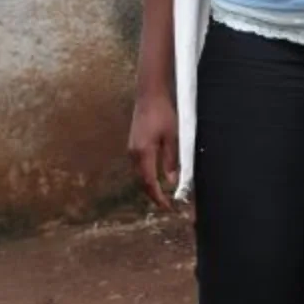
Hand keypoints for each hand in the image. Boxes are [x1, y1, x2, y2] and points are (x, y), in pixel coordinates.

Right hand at [127, 92, 180, 214]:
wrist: (149, 96)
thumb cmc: (162, 114)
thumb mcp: (172, 137)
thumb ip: (171, 160)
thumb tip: (171, 181)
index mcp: (143, 153)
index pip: (150, 182)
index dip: (159, 197)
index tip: (168, 207)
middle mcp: (133, 154)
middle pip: (143, 182)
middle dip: (154, 196)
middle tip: (167, 206)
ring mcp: (131, 150)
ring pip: (140, 176)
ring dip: (150, 187)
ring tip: (163, 196)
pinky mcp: (133, 146)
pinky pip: (139, 167)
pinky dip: (147, 177)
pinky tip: (156, 180)